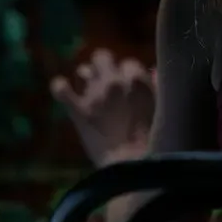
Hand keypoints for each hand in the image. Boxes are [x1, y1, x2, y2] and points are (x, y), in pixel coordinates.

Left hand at [50, 49, 155, 166]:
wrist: (133, 164)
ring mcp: (94, 94)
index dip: (128, 74)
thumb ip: (156, 85)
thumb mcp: (161, 107)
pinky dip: (61, 87)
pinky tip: (63, 90)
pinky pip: (61, 89)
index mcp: (138, 80)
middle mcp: (114, 81)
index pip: (129, 63)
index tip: (129, 86)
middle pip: (103, 57)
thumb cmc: (154, 138)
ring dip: (87, 77)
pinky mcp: (78, 110)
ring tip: (90, 87)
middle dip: (104, 66)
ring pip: (84, 69)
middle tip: (107, 80)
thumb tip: (151, 70)